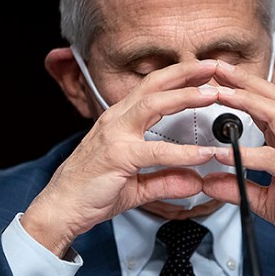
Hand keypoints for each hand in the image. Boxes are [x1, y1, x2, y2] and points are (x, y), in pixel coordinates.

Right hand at [21, 59, 223, 256]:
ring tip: (212, 94)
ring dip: (185, 97)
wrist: (60, 209)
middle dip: (185, 73)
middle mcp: (116, 121)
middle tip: (213, 66)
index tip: (202, 72)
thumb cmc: (90, 192)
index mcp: (119, 120)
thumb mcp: (136, 186)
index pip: (151, 89)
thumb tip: (195, 181)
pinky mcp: (116, 156)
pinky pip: (155, 151)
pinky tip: (202, 153)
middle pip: (153, 85)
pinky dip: (182, 152)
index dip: (177, 77)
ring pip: (153, 105)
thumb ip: (166, 181)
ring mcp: (114, 136)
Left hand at [203, 60, 274, 275]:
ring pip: (274, 114)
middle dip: (241, 79)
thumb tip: (209, 181)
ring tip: (218, 94)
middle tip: (214, 67)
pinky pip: (270, 157)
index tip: (217, 76)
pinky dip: (245, 153)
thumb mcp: (263, 200)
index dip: (241, 86)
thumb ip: (236, 188)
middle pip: (269, 97)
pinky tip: (223, 152)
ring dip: (244, 100)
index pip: (263, 102)